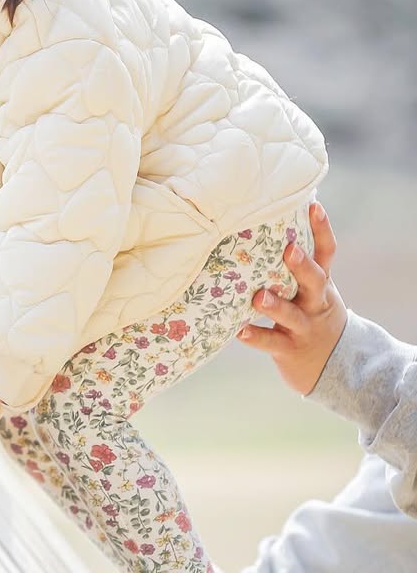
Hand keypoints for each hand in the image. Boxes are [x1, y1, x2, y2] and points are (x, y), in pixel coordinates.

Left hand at [237, 201, 347, 394]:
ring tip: (260, 297)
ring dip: (276, 305)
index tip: (314, 205)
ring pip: (292, 315)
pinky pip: (272, 343)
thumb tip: (270, 223)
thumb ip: (295, 265)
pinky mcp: (290, 349)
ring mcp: (304, 327)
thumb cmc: (311, 315)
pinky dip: (256, 336)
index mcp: (321, 284)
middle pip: (315, 282)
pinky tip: (239, 331)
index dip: (322, 229)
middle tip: (290, 250)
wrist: (332, 367)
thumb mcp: (311, 290)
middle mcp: (316, 303)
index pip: (326, 253)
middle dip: (302, 266)